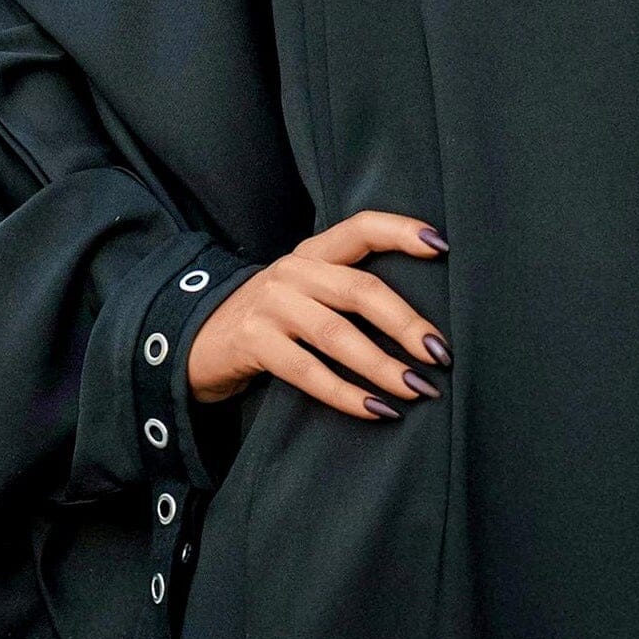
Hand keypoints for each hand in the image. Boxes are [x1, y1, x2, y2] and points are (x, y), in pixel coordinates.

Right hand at [188, 211, 449, 418]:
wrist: (196, 341)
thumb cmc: (271, 321)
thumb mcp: (305, 293)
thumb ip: (347, 292)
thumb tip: (422, 327)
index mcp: (312, 253)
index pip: (360, 228)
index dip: (400, 232)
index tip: (441, 246)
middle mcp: (292, 272)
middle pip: (360, 290)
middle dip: (406, 324)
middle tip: (440, 354)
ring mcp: (270, 305)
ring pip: (337, 334)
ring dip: (383, 366)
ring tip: (417, 390)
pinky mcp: (253, 342)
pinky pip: (308, 371)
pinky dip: (346, 394)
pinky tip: (376, 410)